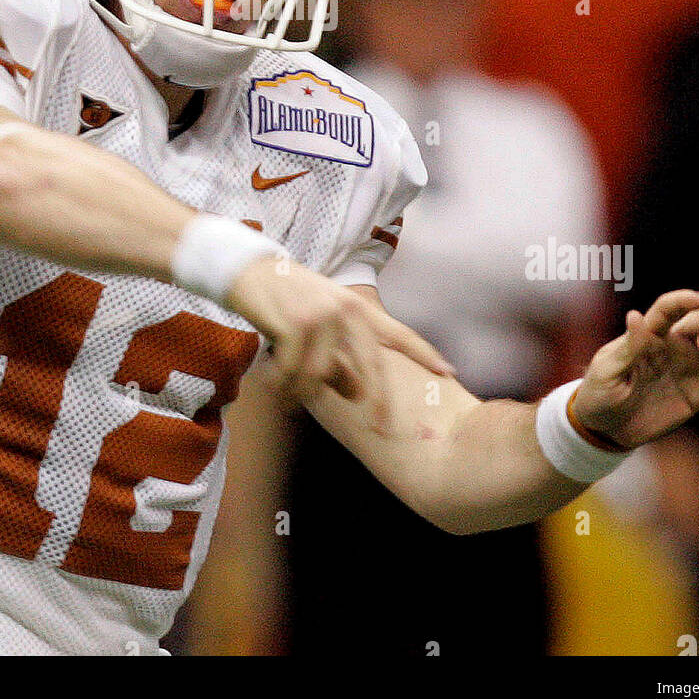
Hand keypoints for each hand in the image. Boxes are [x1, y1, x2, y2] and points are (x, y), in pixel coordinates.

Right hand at [227, 255, 453, 433]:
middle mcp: (346, 308)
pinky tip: (271, 374)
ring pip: (324, 375)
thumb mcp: (321, 321)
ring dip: (303, 387)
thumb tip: (354, 392)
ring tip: (285, 383)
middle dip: (377, 399)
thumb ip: (342, 352)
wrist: (249, 271)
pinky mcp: (297, 324)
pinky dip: (282, 381)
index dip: (424, 354)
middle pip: (371, 364)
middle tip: (382, 428)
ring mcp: (322, 315)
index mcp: (357, 306)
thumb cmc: (286, 300)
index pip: (399, 332)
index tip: (449, 373)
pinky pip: (296, 372)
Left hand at [571, 290, 698, 450]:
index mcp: (650, 334)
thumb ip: (628, 347)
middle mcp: (674, 344)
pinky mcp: (698, 394)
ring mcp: (689, 367)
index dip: (684, 299)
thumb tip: (635, 316)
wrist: (605, 425)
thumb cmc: (600, 390)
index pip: (669, 309)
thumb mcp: (608, 369)